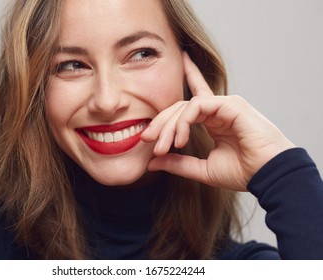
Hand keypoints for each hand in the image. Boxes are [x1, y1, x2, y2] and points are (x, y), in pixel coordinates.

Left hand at [141, 52, 294, 190]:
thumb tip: (152, 162)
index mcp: (214, 121)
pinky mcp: (230, 105)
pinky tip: (180, 140)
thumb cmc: (244, 172)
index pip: (189, 104)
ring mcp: (225, 105)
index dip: (172, 102)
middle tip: (147, 140)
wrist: (269, 176)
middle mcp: (218, 110)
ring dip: (170, 127)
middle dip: (160, 123)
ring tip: (162, 147)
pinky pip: (197, 106)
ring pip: (185, 106)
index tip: (150, 124)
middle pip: (179, 107)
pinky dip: (184, 122)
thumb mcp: (202, 169)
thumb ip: (178, 164)